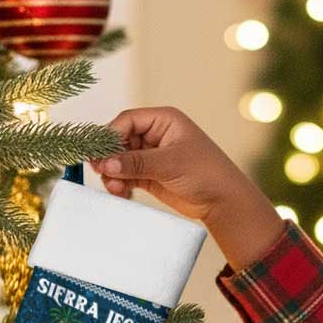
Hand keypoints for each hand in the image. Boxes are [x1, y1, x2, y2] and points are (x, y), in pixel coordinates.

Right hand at [89, 105, 286, 271]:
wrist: (223, 202)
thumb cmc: (206, 173)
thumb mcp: (170, 164)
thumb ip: (137, 163)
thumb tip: (106, 163)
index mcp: (164, 121)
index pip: (128, 121)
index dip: (111, 135)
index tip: (99, 153)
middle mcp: (156, 135)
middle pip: (121, 141)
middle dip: (110, 158)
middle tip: (101, 173)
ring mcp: (153, 156)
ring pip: (122, 161)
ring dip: (114, 174)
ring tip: (114, 189)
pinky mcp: (151, 176)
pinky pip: (128, 176)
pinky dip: (121, 184)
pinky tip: (121, 194)